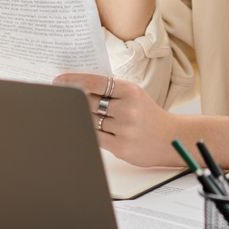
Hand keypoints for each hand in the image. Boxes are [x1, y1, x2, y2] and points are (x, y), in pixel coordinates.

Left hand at [54, 73, 180, 166]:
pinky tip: (82, 128)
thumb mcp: (134, 95)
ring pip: (89, 121)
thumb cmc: (146, 114)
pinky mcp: (121, 147)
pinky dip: (87, 132)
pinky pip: (94, 138)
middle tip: (59, 97)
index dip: (72, 80)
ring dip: (80, 118)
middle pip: (88, 102)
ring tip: (72, 114)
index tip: (58, 80)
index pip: (94, 83)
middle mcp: (127, 109)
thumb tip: (76, 86)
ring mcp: (124, 129)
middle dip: (73, 100)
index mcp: (130, 91)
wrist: (170, 138)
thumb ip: (110, 91)